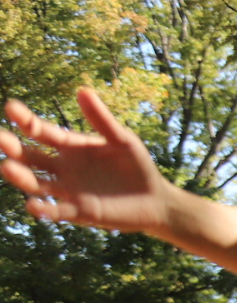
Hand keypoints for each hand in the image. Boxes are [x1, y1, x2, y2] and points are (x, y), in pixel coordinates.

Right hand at [1, 90, 176, 233]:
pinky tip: (32, 206)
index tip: (12, 108)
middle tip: (0, 139)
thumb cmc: (137, 165)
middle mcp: (63, 168)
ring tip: (7, 168)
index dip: (26, 120)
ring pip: (39, 184)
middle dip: (15, 148)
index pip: (42, 132)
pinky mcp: (81, 212)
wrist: (155, 199)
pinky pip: (58, 211)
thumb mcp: (122, 140)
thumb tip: (82, 90)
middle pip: (32, 157)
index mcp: (70, 146)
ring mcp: (69, 190)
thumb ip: (102, 120)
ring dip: (23, 177)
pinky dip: (45, 210)